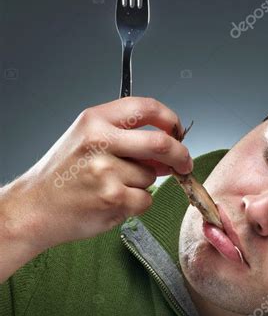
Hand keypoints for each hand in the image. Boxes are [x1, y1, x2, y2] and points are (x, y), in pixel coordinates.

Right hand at [1, 96, 192, 254]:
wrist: (35, 208)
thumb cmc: (62, 177)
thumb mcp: (86, 141)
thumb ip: (125, 138)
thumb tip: (167, 148)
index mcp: (95, 120)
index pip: (146, 107)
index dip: (170, 119)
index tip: (178, 131)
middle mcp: (101, 141)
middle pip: (161, 143)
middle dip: (180, 155)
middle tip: (184, 164)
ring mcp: (107, 170)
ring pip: (151, 177)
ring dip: (142, 185)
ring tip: (113, 187)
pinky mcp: (113, 198)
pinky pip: (145, 200)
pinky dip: (136, 204)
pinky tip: (113, 202)